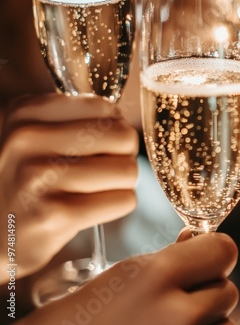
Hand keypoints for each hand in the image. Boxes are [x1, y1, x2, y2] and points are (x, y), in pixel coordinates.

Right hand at [0, 94, 138, 281]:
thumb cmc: (31, 180)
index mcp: (27, 113)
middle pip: (123, 137)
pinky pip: (123, 200)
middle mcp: (28, 141)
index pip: (106, 109)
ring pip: (127, 170)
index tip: (98, 146)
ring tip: (95, 190)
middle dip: (124, 156)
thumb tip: (125, 121)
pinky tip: (92, 210)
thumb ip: (79, 118)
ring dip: (122, 184)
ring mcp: (40, 178)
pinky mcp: (55, 215)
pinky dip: (118, 205)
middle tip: (104, 170)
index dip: (114, 129)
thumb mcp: (40, 136)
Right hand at [18, 230, 238, 324]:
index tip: (205, 257)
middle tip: (179, 299)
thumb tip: (209, 241)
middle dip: (209, 291)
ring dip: (211, 322)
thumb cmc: (95, 311)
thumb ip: (176, 255)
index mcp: (158, 275)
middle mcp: (177, 314)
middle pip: (229, 290)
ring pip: (227, 324)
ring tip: (174, 322)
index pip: (226, 250)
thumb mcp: (132, 271)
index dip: (216, 252)